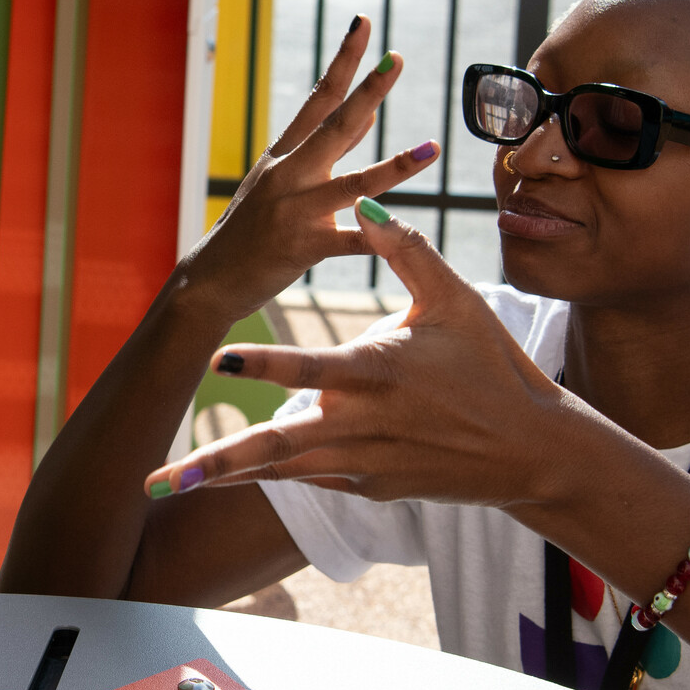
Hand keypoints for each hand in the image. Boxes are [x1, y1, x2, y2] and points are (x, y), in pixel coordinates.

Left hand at [147, 201, 575, 505]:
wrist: (533, 449)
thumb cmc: (494, 366)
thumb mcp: (455, 300)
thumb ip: (405, 251)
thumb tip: (367, 202)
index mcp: (376, 373)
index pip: (305, 368)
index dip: (261, 366)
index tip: (217, 359)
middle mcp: (362, 425)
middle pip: (273, 448)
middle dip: (213, 463)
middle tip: (156, 479)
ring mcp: (364, 464)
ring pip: (281, 472)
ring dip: (224, 477)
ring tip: (171, 484)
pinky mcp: (371, 487)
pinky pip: (311, 477)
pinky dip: (272, 474)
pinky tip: (229, 475)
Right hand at [173, 15, 439, 320]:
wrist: (210, 279)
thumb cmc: (251, 229)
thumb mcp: (280, 180)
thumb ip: (327, 147)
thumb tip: (369, 109)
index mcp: (284, 154)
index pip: (320, 97)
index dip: (344, 60)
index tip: (365, 23)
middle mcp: (288, 174)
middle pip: (334, 125)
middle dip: (368, 91)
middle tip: (397, 58)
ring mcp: (295, 210)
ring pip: (354, 184)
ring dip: (397, 166)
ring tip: (432, 148)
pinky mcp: (303, 247)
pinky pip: (351, 241)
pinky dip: (377, 236)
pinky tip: (403, 232)